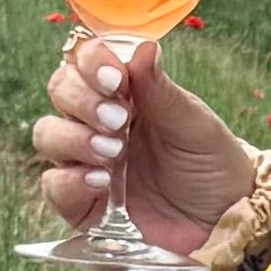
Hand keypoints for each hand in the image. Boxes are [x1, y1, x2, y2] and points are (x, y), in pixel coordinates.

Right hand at [29, 30, 256, 254]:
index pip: (87, 60)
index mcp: (126, 92)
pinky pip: (53, 184)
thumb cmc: (213, 166)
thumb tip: (142, 47)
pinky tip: (100, 182)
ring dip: (73, 137)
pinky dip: (70, 180)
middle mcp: (97, 121)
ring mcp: (85, 161)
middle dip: (82, 99)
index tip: (115, 78)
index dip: (92, 62)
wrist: (223, 223)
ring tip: (112, 152)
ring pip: (48, 133)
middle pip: (60, 89)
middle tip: (117, 120)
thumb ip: (163, 92)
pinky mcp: (81, 203)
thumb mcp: (196, 126)